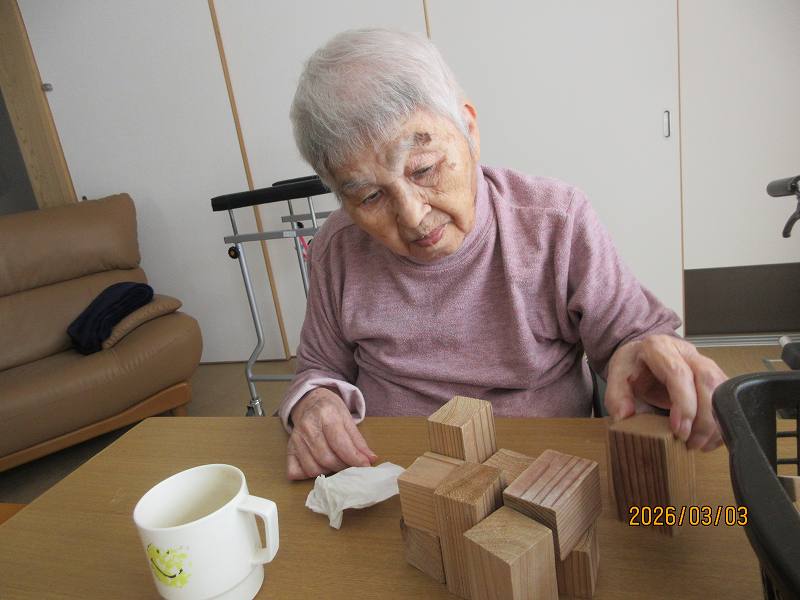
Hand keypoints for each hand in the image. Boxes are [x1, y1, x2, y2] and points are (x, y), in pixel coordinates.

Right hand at [286, 387, 377, 479]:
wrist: (310, 402)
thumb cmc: (330, 410)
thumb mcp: (347, 418)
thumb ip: (358, 441)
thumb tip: (370, 459)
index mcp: (325, 414)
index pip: (340, 443)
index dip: (354, 458)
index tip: (365, 466)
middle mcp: (308, 427)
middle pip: (327, 458)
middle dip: (343, 466)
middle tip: (351, 465)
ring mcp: (296, 438)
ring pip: (313, 468)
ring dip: (328, 471)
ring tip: (336, 463)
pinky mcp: (289, 448)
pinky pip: (296, 472)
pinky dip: (308, 475)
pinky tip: (318, 466)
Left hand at [604, 335, 727, 451]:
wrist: (643, 355)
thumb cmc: (634, 365)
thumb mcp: (617, 376)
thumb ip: (617, 396)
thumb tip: (624, 416)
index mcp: (660, 348)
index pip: (679, 374)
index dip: (684, 404)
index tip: (679, 430)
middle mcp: (687, 352)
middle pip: (707, 381)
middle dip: (703, 418)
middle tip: (689, 442)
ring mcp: (705, 363)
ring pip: (722, 390)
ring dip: (714, 423)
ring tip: (697, 444)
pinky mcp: (716, 377)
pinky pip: (727, 399)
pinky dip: (721, 422)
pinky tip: (708, 439)